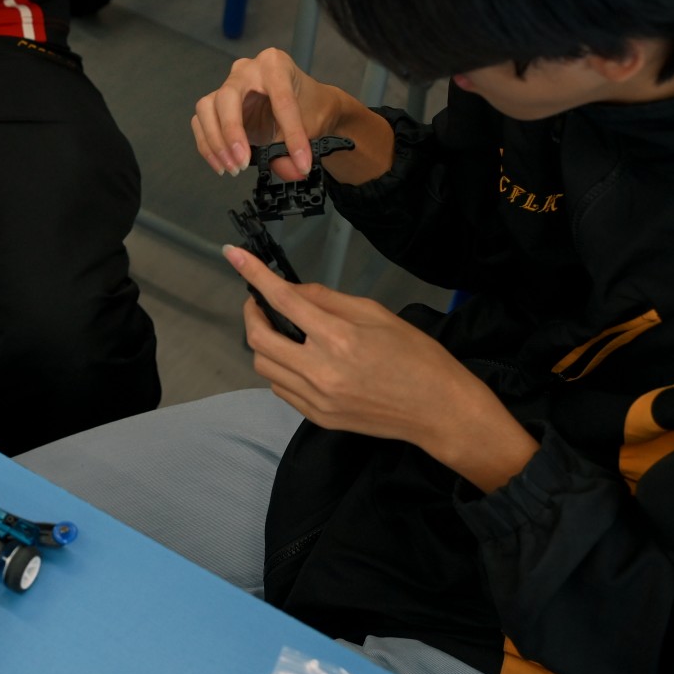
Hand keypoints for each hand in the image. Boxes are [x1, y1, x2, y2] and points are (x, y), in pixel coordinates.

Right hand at [191, 47, 387, 183]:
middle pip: (228, 97)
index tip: (301, 162)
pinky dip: (208, 146)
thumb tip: (291, 172)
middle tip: (244, 162)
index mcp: (275, 64)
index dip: (292, 135)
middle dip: (233, 132)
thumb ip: (297, 149)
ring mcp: (227, 85)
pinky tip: (222, 164)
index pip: (281, 99)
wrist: (304, 104)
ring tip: (233, 168)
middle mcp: (246, 70)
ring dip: (216, 142)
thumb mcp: (313, 125)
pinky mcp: (215, 104)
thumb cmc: (308, 106)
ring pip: (207, 108)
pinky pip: (200, 123)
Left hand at [229, 245, 537, 490]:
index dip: (254, 275)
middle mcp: (321, 371)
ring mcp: (317, 400)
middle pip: (259, 338)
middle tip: (261, 301)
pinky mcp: (318, 418)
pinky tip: (297, 357)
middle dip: (252, 313)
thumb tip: (292, 290)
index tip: (234, 256)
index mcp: (339, 338)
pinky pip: (280, 388)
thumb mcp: (376, 314)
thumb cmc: (417, 357)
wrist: (439, 411)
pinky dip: (279, 367)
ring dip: (263, 342)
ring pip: (263, 366)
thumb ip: (329, 300)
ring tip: (282, 330)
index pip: (283, 300)